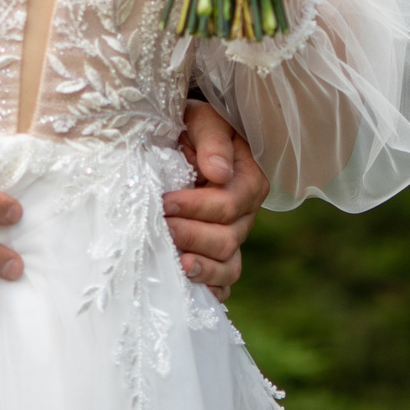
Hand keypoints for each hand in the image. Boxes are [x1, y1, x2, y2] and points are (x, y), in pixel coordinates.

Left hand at [166, 100, 265, 299]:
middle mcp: (245, 214)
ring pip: (229, 267)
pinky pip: (222, 283)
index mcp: (248, 180)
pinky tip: (188, 288)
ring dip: (202, 269)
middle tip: (161, 227)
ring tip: (178, 266)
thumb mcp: (203, 119)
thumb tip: (218, 172)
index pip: (228, 205)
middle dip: (192, 235)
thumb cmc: (192, 125)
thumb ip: (212, 140)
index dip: (197, 207)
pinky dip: (208, 289)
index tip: (165, 202)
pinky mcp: (217, 255)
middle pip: (227, 239)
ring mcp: (232, 238)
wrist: (179, 136)